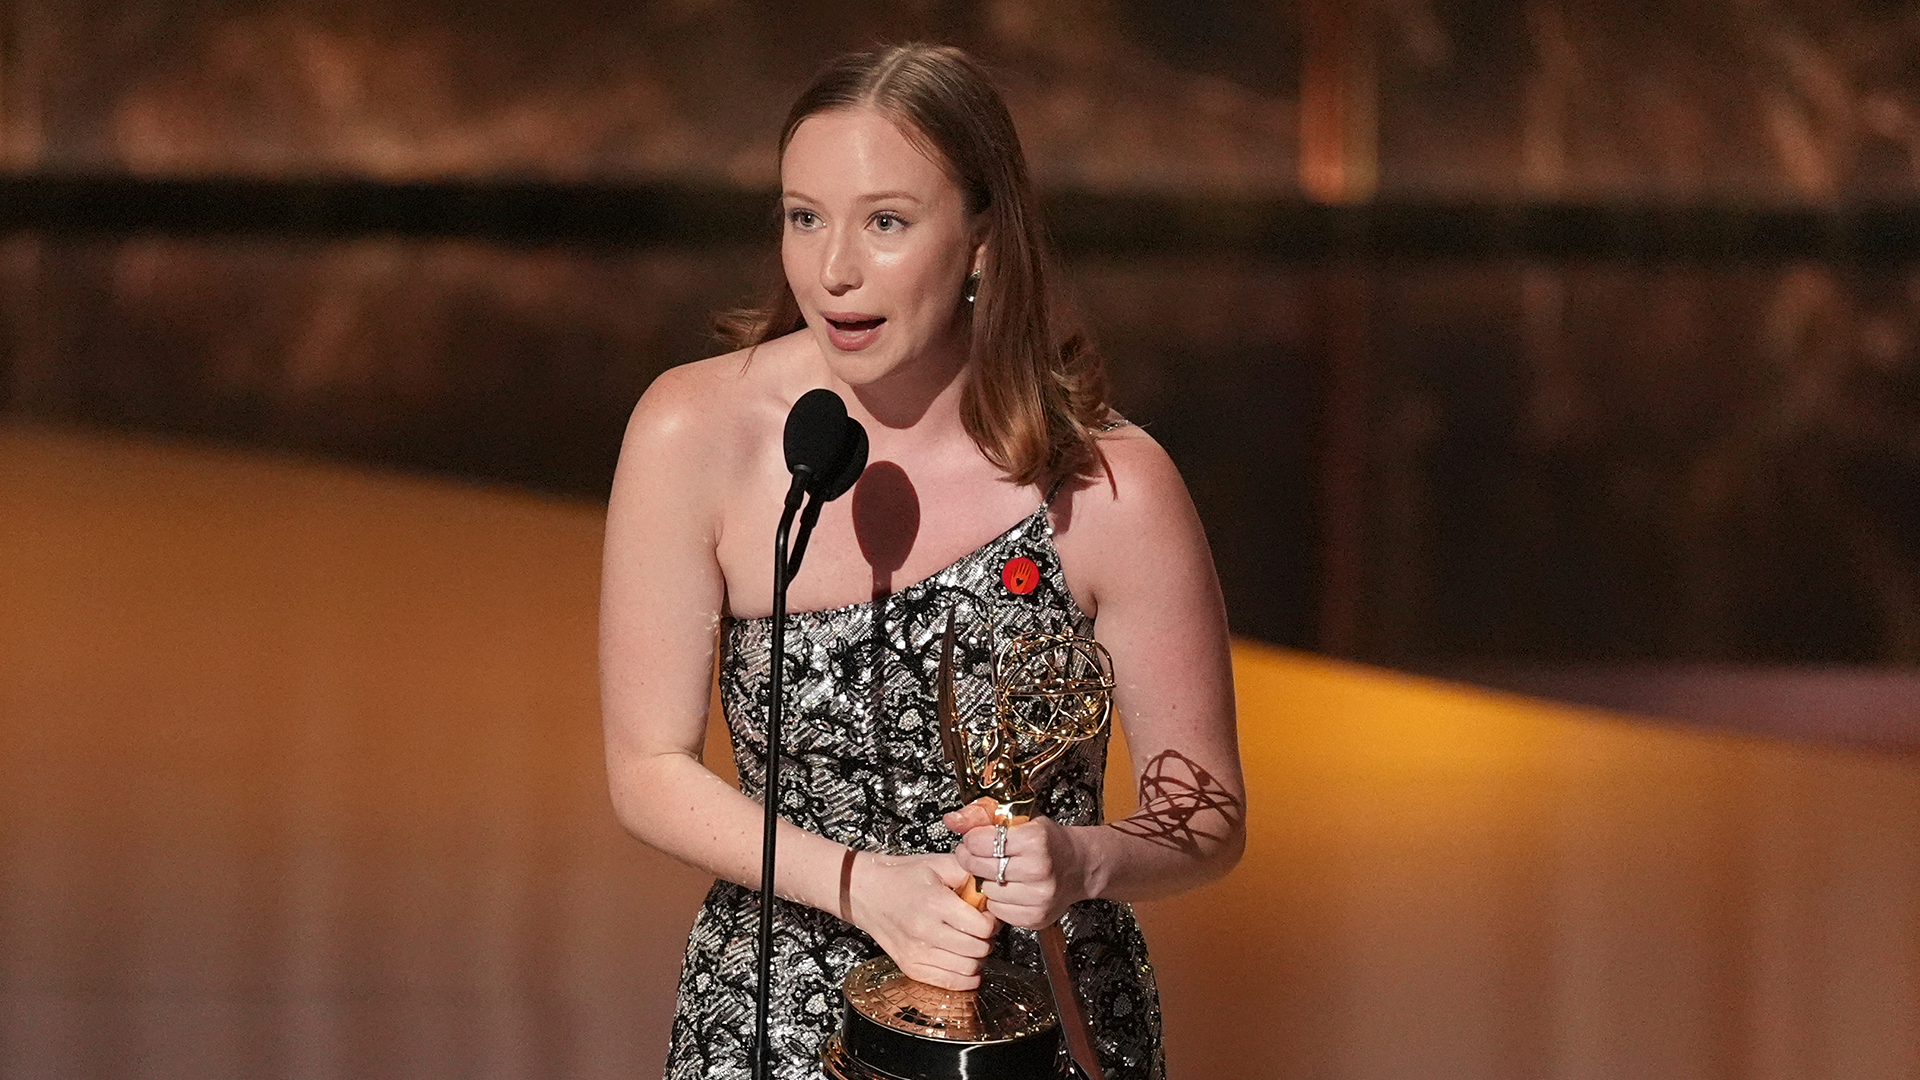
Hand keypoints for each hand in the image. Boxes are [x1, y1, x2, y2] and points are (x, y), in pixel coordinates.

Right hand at [846, 851, 998, 990]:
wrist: (867, 892)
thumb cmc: (903, 877)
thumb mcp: (938, 863)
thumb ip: (969, 872)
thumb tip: (994, 887)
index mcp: (935, 904)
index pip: (983, 927)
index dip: (993, 921)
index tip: (987, 915)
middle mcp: (926, 932)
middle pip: (979, 949)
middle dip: (987, 939)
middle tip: (981, 928)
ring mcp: (917, 953)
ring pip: (969, 969)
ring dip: (978, 958)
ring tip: (970, 942)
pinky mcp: (911, 967)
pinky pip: (951, 983)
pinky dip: (965, 976)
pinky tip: (962, 959)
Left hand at [947, 808, 1089, 928]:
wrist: (1078, 865)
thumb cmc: (1048, 841)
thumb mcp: (1018, 818)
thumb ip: (981, 816)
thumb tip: (951, 820)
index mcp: (1034, 840)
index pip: (979, 842)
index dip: (971, 840)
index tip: (975, 840)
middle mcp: (1039, 869)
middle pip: (981, 868)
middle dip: (973, 861)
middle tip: (978, 856)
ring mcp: (1039, 897)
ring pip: (988, 892)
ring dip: (986, 882)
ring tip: (998, 872)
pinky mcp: (1036, 917)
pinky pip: (999, 912)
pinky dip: (998, 901)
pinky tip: (1009, 888)